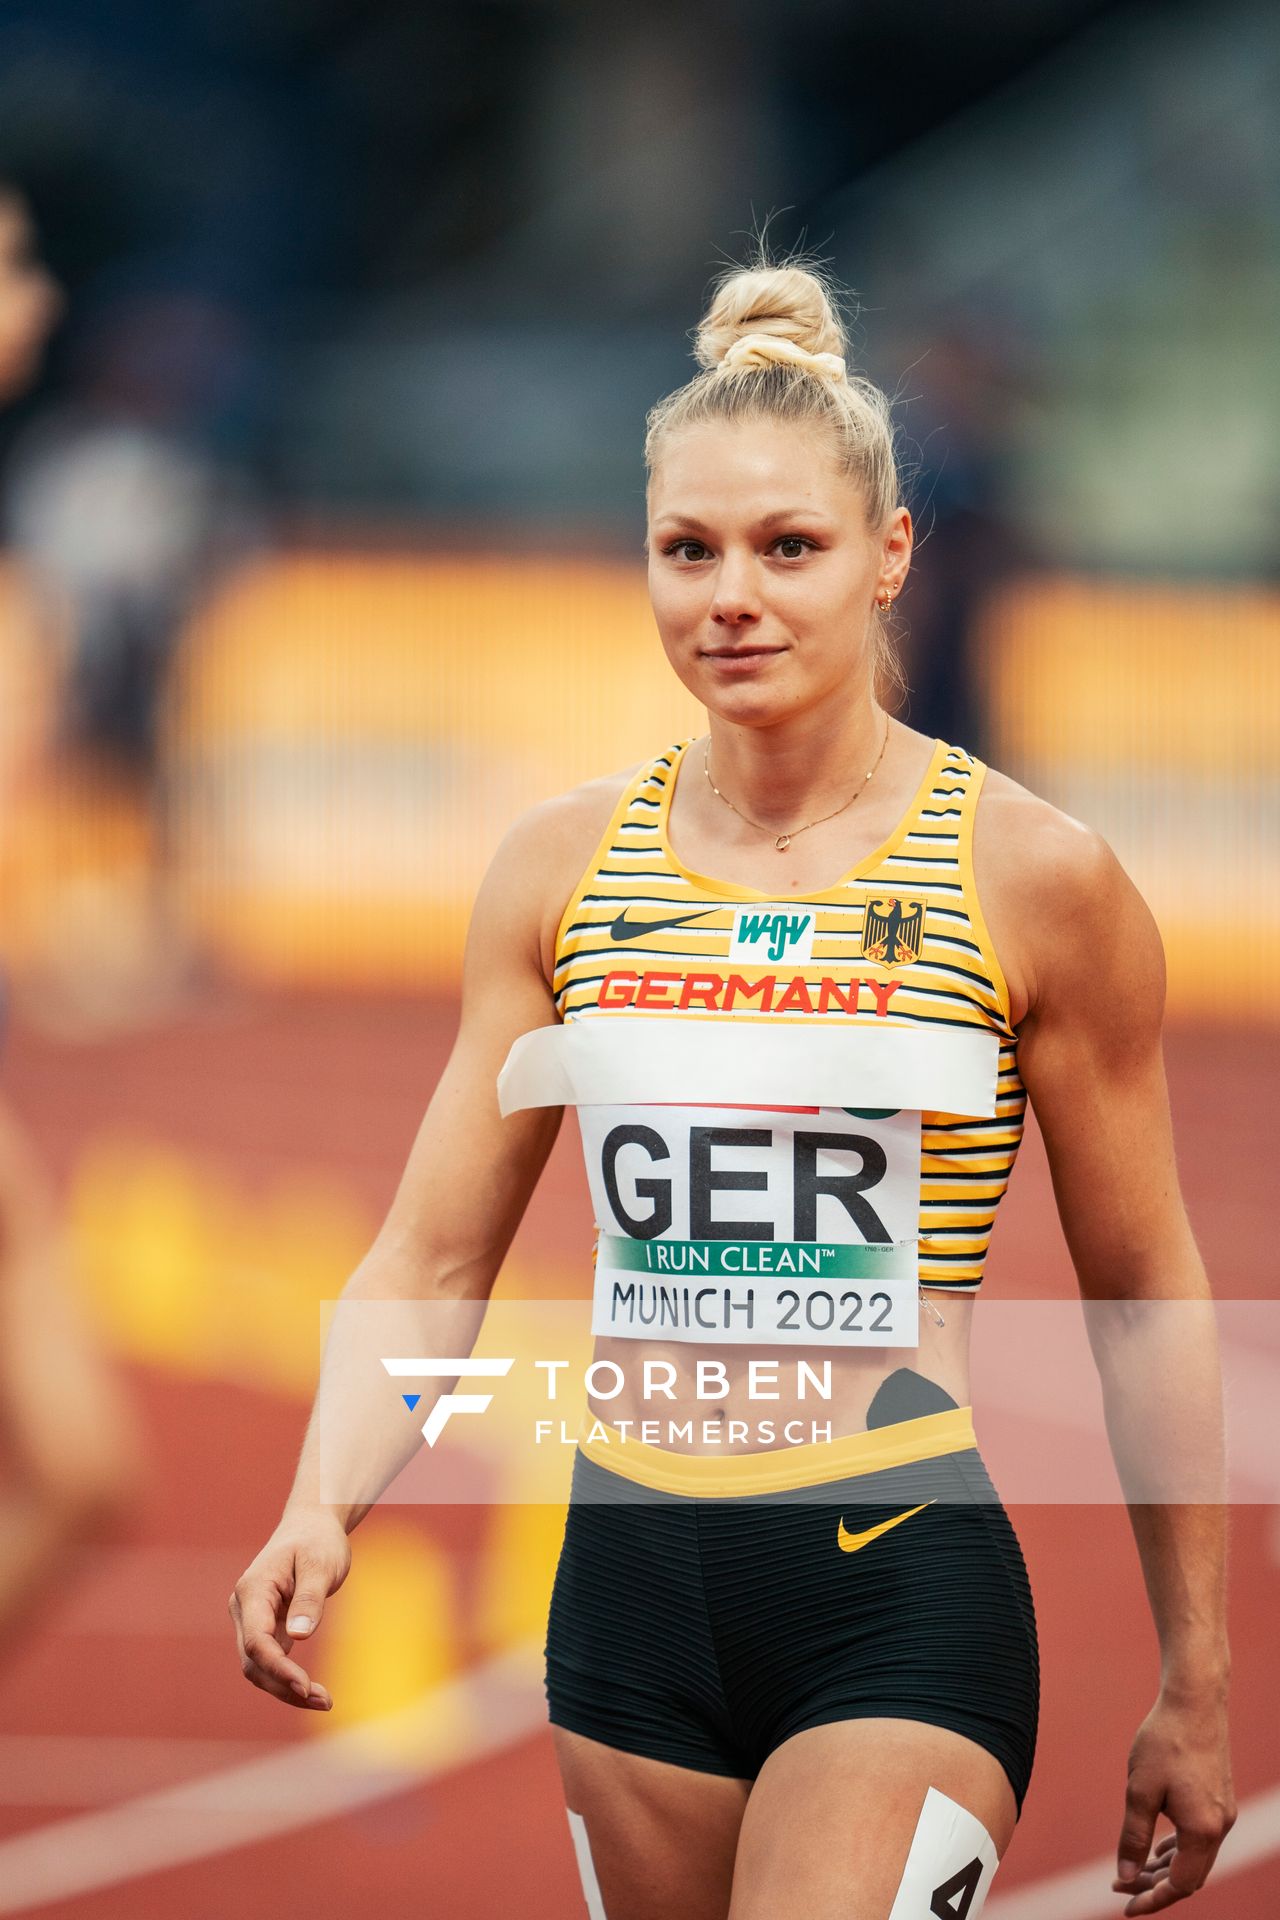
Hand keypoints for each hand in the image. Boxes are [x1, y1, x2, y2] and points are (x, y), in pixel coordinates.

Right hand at [228, 1510, 351, 1709]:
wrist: (311, 1526)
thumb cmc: (317, 1541)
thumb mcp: (320, 1564)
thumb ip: (309, 1598)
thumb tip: (298, 1637)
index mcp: (253, 1590)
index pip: (256, 1641)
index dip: (278, 1668)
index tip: (306, 1687)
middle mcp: (244, 1608)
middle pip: (254, 1662)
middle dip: (284, 1687)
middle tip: (324, 1702)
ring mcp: (251, 1620)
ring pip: (259, 1667)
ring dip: (286, 1689)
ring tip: (325, 1701)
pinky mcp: (264, 1628)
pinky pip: (270, 1661)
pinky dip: (288, 1679)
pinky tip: (313, 1692)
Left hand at [1112, 1691, 1235, 1912]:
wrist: (1194, 1702)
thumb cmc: (1164, 1742)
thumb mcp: (1139, 1792)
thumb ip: (1133, 1838)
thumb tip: (1126, 1876)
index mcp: (1203, 1831)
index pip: (1179, 1885)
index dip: (1152, 1899)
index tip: (1124, 1907)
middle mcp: (1220, 1827)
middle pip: (1190, 1876)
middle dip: (1156, 1886)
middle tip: (1121, 1886)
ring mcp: (1223, 1813)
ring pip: (1195, 1857)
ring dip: (1166, 1868)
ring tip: (1133, 1870)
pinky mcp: (1219, 1799)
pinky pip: (1200, 1838)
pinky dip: (1177, 1849)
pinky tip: (1157, 1848)